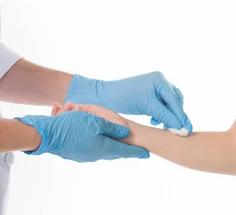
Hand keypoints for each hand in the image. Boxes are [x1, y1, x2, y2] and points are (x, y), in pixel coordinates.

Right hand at [15, 112, 148, 161]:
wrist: (46, 135)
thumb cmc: (72, 126)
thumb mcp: (96, 122)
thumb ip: (113, 128)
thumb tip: (125, 134)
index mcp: (103, 147)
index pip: (125, 151)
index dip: (136, 152)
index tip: (147, 155)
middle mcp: (95, 154)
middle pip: (112, 148)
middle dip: (118, 141)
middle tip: (131, 144)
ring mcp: (84, 155)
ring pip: (98, 143)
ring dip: (98, 131)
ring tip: (104, 126)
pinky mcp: (75, 152)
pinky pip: (86, 142)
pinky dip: (87, 132)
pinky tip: (84, 124)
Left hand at [64, 71, 192, 132]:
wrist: (104, 96)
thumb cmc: (123, 99)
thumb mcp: (147, 107)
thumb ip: (165, 116)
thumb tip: (181, 127)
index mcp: (159, 80)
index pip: (174, 101)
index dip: (181, 116)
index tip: (187, 129)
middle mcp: (160, 81)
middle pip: (175, 101)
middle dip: (176, 116)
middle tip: (179, 131)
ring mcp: (156, 86)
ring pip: (170, 104)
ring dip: (169, 115)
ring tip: (163, 126)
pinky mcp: (151, 93)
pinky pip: (163, 104)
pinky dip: (162, 113)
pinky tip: (156, 120)